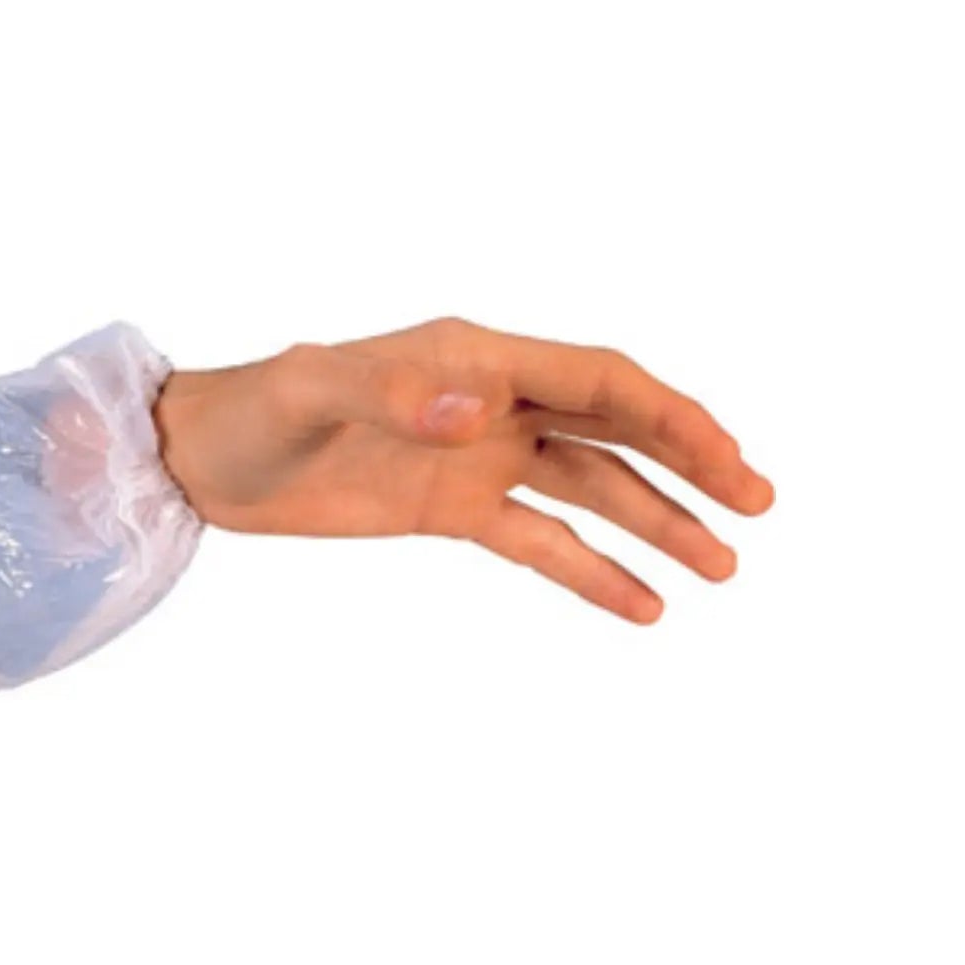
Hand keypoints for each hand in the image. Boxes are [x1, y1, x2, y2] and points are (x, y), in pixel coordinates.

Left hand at [152, 318, 774, 623]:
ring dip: (658, 521)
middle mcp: (491, 400)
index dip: (670, 413)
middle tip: (759, 505)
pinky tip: (643, 607)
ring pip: (592, 486)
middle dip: (690, 460)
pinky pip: (540, 539)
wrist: (205, 460)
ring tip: (722, 568)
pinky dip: (592, 571)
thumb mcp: (312, 395)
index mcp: (475, 358)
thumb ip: (392, 391)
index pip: (599, 378)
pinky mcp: (453, 508)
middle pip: (616, 426)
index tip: (728, 456)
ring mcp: (478, 456)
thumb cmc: (254, 410)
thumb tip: (478, 407)